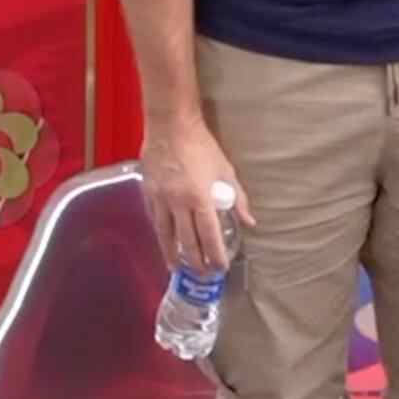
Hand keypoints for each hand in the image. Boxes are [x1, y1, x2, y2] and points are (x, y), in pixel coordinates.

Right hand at [137, 120, 248, 272]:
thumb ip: (238, 198)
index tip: (220, 268)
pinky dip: (160, 232)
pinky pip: (154, 218)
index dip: (215, 256)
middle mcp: (178, 203)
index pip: (209, 236)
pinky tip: (163, 240)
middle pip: (187, 241)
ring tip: (176, 267)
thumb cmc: (201, 145)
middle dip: (196, 261)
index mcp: (200, 198)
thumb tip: (249, 221)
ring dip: (172, 253)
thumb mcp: (225, 170)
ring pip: (165, 234)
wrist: (170, 124)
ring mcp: (160, 198)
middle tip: (201, 274)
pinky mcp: (148, 191)